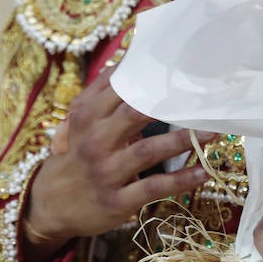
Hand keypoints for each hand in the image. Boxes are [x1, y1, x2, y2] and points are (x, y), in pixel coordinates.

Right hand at [22, 65, 212, 261]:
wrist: (49, 204)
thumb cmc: (74, 155)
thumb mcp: (78, 121)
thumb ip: (102, 91)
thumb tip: (128, 57)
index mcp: (88, 117)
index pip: (121, 89)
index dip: (152, 78)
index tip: (182, 70)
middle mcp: (96, 141)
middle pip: (135, 114)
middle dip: (172, 105)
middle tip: (204, 98)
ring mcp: (107, 172)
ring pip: (149, 150)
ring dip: (184, 141)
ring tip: (213, 132)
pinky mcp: (117, 201)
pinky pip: (154, 187)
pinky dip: (181, 180)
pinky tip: (204, 172)